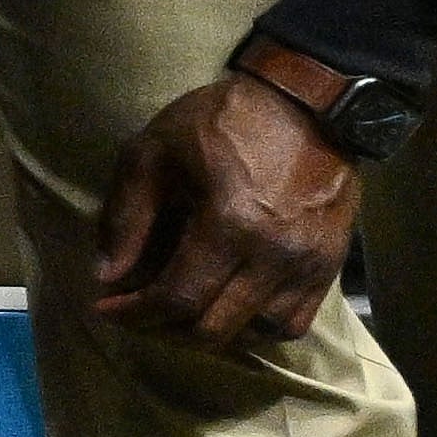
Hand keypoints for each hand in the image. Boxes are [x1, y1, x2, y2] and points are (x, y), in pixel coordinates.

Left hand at [86, 68, 362, 351]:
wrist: (307, 102)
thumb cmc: (220, 121)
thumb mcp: (153, 153)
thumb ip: (126, 218)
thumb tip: (106, 276)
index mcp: (230, 224)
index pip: (177, 299)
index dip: (134, 313)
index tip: (105, 308)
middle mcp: (275, 255)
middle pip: (214, 329)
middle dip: (164, 330)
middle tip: (137, 313)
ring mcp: (310, 265)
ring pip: (256, 334)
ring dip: (212, 333)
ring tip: (182, 312)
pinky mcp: (331, 266)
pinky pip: (294, 324)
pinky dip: (257, 328)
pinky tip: (230, 308)